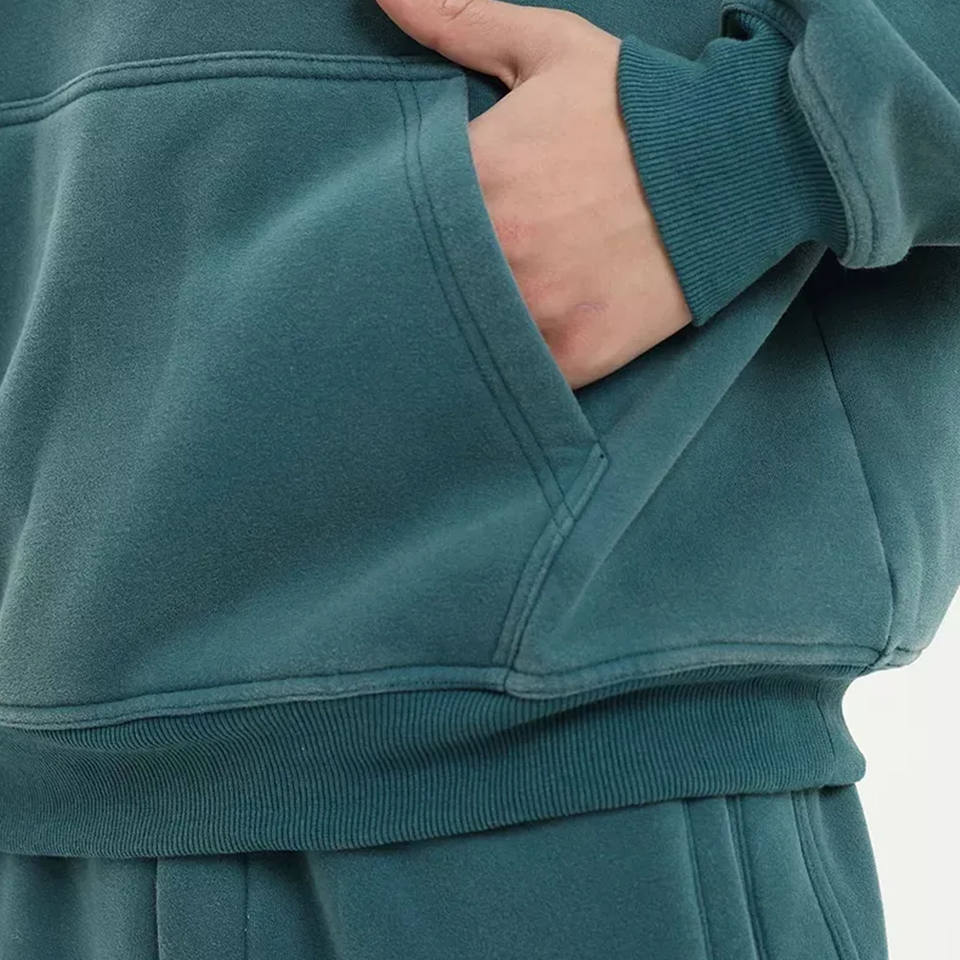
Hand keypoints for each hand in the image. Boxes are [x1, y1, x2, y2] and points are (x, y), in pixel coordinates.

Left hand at [374, 0, 692, 388]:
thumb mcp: (550, 50)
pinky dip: (509, 369)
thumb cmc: (642, 107)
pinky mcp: (573, 356)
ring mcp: (536, 311)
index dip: (397, 225)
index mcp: (476, 176)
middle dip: (423, 281)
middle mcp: (497, 251)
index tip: (412, 227)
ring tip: (474, 314)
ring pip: (465, 339)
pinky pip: (517, 379)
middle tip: (435, 279)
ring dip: (463, 329)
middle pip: (421, 285)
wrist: (742, 163)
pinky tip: (512, 348)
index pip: (393, 216)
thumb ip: (459, 19)